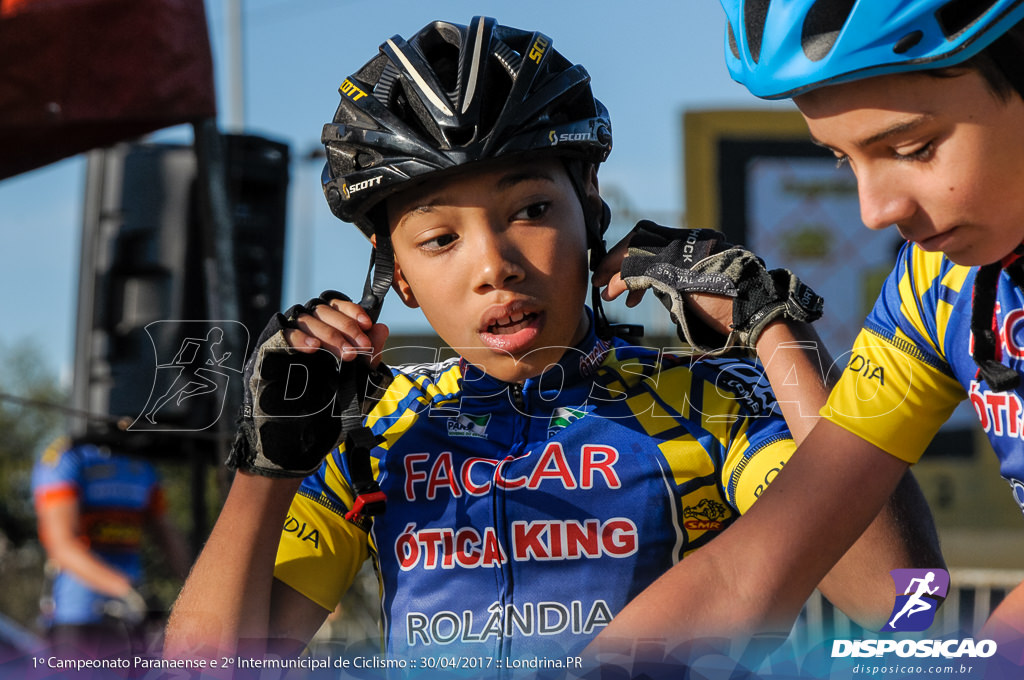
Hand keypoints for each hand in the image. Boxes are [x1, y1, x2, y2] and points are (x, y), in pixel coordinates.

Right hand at [226, 292, 392, 477]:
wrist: (300, 448)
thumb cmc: (326, 418)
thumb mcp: (356, 386)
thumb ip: (368, 358)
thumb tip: (382, 328)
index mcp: (324, 339)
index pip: (334, 308)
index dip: (351, 311)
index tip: (368, 325)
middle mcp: (304, 337)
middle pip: (321, 310)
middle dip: (345, 326)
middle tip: (360, 348)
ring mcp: (284, 345)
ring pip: (303, 318)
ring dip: (329, 333)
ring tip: (345, 356)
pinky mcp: (266, 357)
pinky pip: (280, 335)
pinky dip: (297, 338)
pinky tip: (313, 350)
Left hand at [594, 221, 822, 353]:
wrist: (760, 315)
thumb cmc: (734, 311)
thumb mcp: (698, 291)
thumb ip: (673, 283)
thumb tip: (645, 288)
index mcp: (695, 242)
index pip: (651, 236)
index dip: (627, 252)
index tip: (612, 271)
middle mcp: (690, 241)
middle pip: (640, 236)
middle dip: (615, 257)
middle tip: (599, 277)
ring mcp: (686, 252)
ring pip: (637, 249)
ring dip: (616, 270)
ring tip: (606, 292)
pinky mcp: (680, 269)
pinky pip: (641, 268)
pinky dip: (624, 281)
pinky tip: (617, 296)